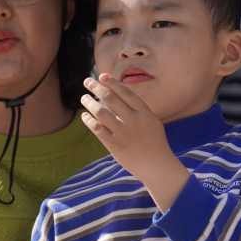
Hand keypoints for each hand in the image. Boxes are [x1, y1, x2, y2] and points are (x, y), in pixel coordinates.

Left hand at [80, 74, 189, 210]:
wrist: (157, 165)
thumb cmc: (153, 141)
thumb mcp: (150, 120)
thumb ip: (136, 108)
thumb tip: (116, 92)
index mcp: (144, 112)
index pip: (125, 92)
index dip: (112, 82)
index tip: (101, 75)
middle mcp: (134, 120)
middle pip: (110, 99)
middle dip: (96, 88)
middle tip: (87, 82)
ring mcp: (124, 133)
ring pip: (101, 112)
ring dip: (89, 102)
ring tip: (84, 98)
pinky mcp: (115, 145)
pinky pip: (97, 129)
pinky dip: (89, 120)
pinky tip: (84, 115)